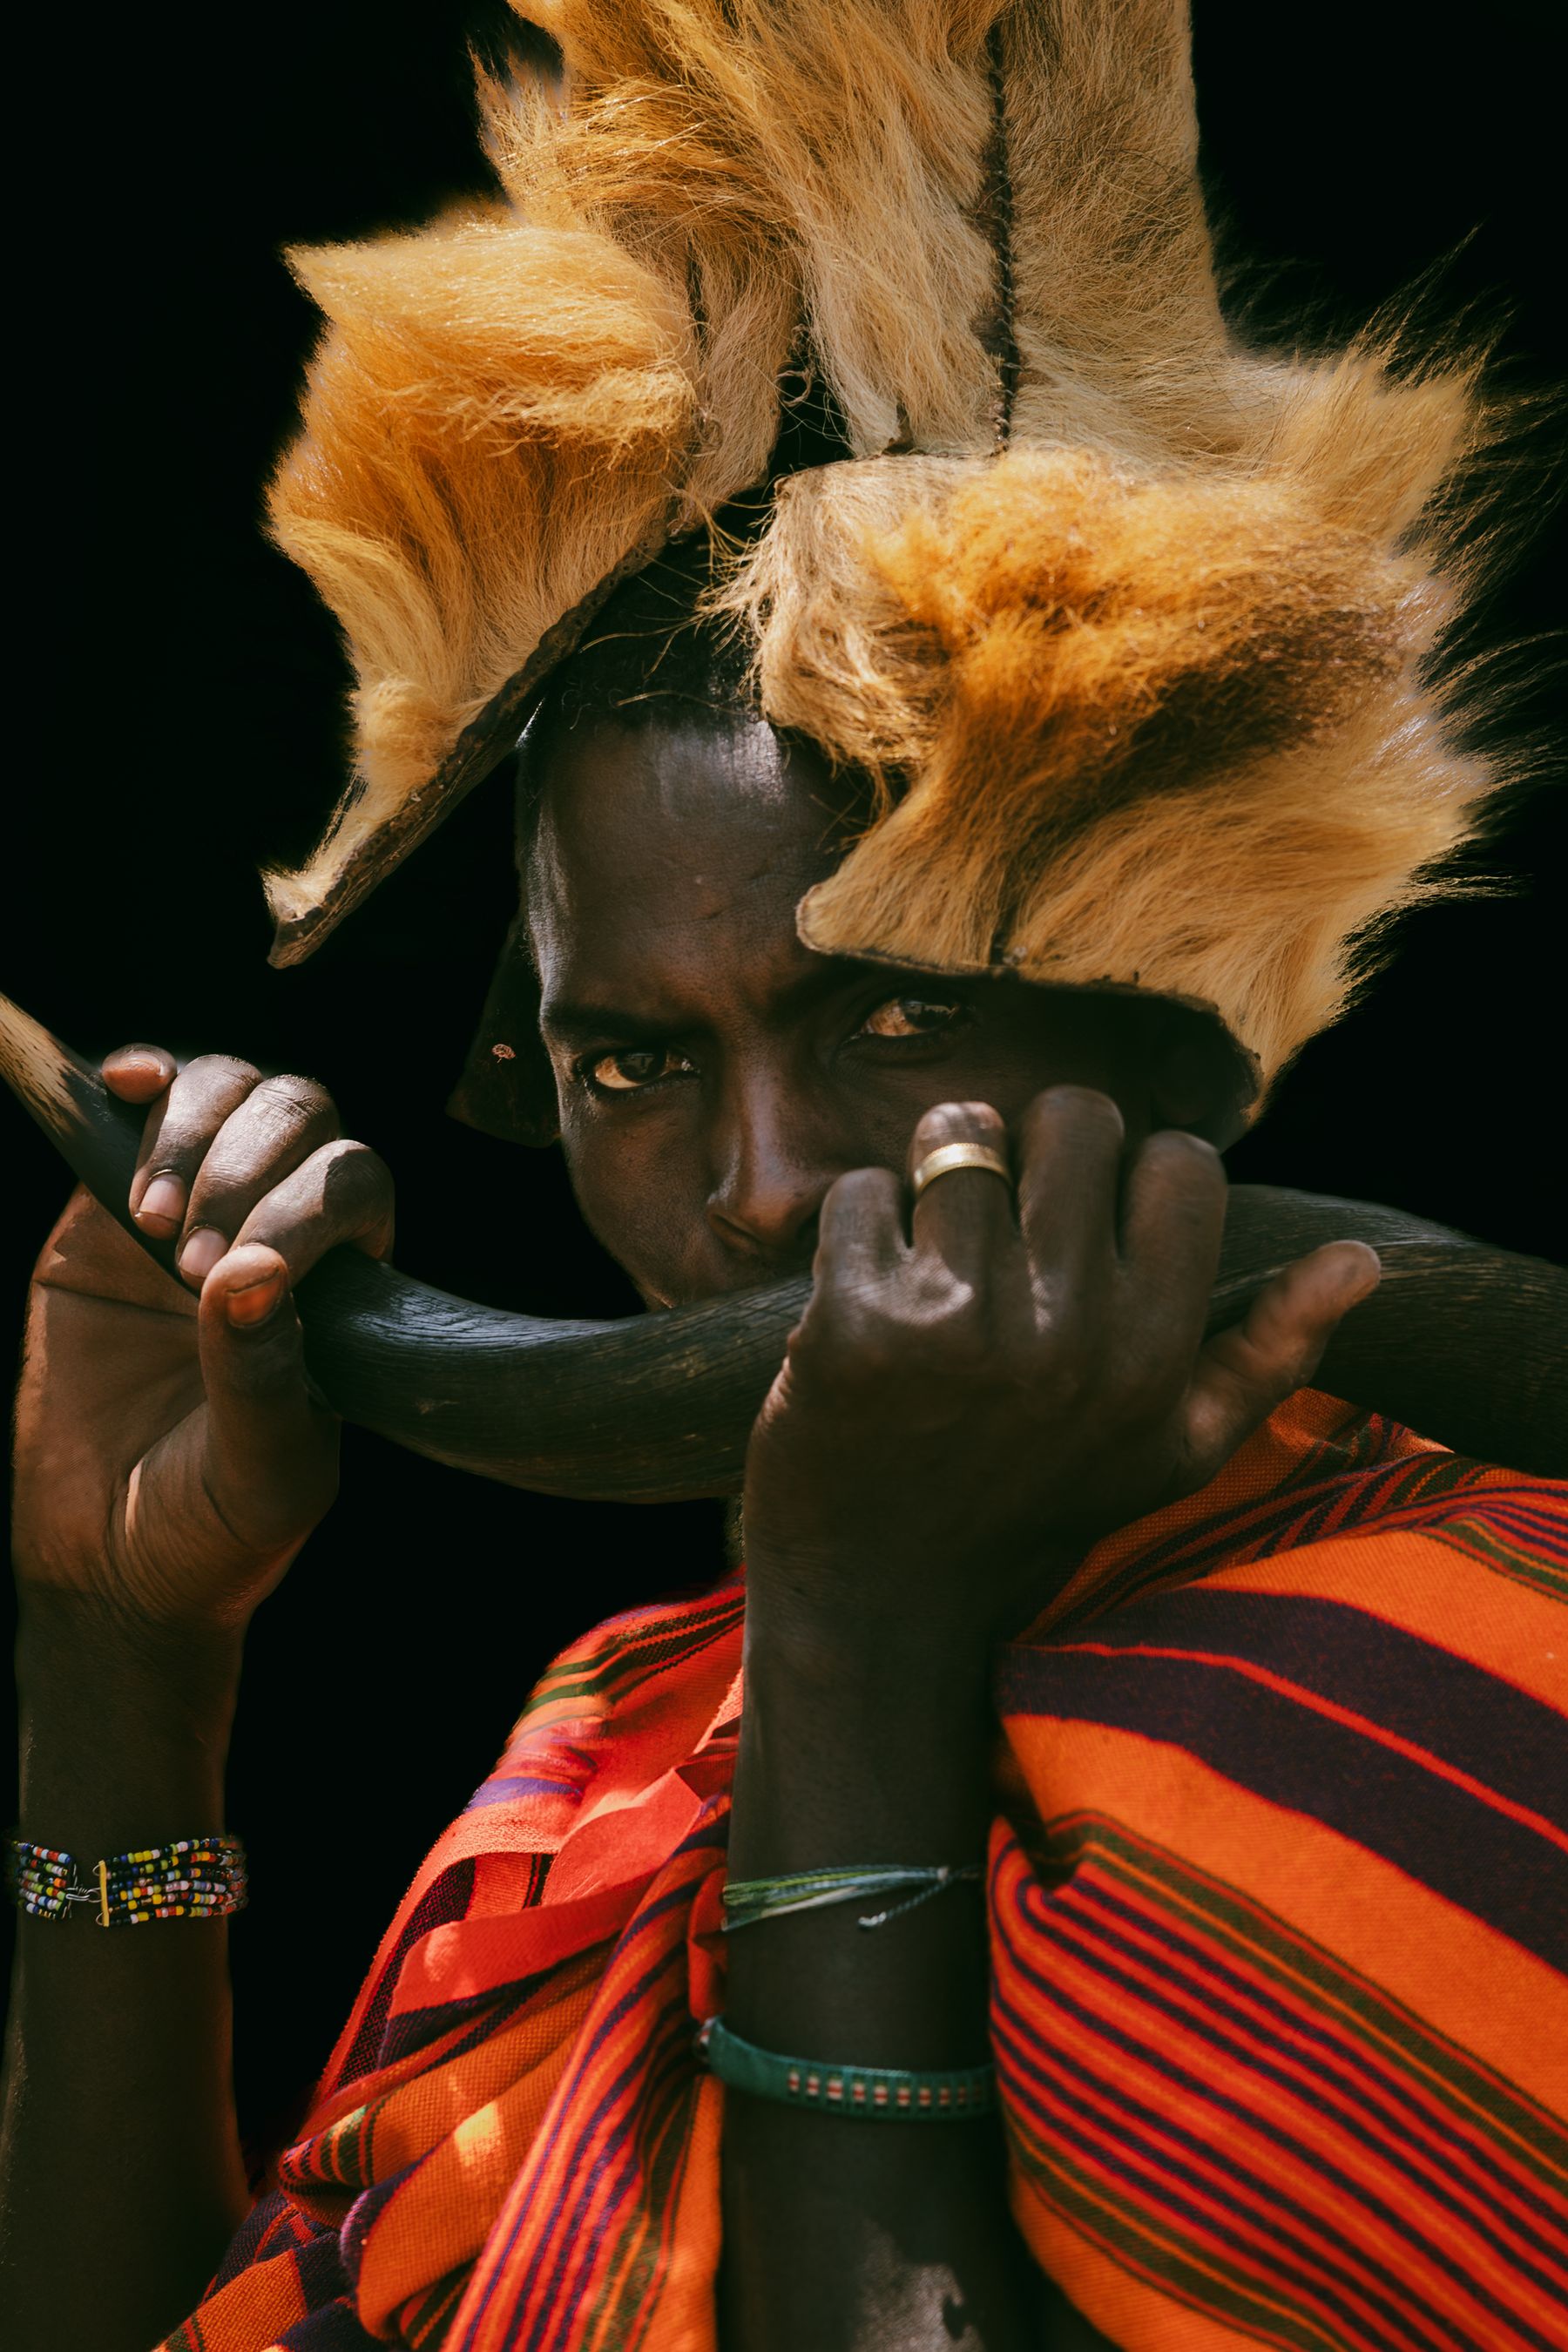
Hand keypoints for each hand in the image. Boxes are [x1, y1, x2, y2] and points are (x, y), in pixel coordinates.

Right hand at [12, 1044, 393, 1633]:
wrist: (109, 1559)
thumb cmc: (214, 1525)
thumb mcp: (258, 1474)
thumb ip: (262, 1377)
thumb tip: (251, 1271)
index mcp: (348, 1286)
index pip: (353, 1187)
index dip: (302, 1207)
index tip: (230, 1275)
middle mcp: (284, 1229)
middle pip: (300, 1115)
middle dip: (246, 1159)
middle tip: (185, 1255)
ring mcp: (199, 1209)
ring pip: (227, 1091)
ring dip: (190, 1125)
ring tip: (148, 1218)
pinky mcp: (109, 1210)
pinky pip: (136, 1112)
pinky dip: (139, 1079)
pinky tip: (121, 1081)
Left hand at [742, 1091, 1379, 1655]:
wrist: (889, 1599)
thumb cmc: (1040, 1505)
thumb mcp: (1175, 1449)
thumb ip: (1272, 1354)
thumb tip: (1363, 1261)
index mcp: (1152, 1350)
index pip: (1178, 1162)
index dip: (1131, 1175)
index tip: (1094, 1222)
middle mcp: (1064, 1330)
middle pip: (1072, 1116)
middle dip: (1038, 1147)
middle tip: (1009, 1212)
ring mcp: (955, 1324)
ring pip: (960, 1135)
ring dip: (940, 1179)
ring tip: (936, 1251)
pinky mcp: (853, 1325)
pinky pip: (860, 1191)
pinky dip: (858, 1226)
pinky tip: (869, 1294)